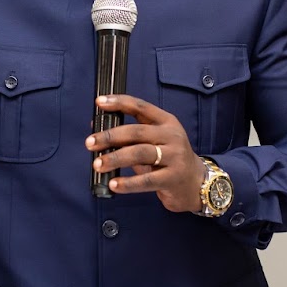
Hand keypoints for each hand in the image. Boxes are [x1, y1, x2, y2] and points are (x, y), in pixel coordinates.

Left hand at [86, 94, 204, 213]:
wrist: (197, 183)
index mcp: (166, 122)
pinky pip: (146, 179)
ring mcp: (174, 157)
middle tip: (90, 143)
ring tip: (97, 164)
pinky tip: (114, 184)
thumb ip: (130, 134)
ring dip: (115, 158)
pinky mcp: (173, 178)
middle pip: (136, 131)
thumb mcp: (154, 141)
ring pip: (140, 153)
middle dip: (110, 136)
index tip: (99, 102)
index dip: (119, 103)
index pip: (140, 107)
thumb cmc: (169, 160)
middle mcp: (172, 136)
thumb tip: (96, 124)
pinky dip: (128, 182)